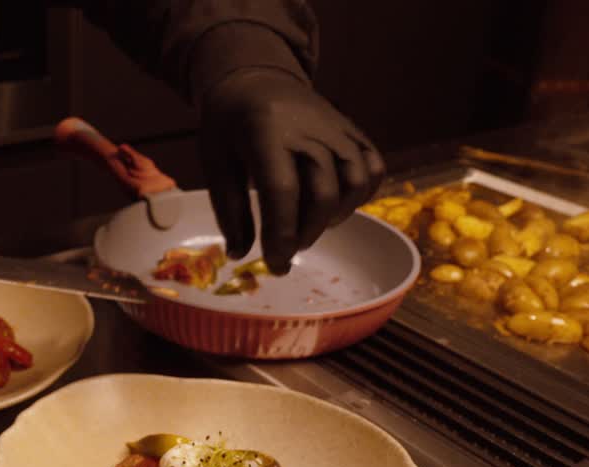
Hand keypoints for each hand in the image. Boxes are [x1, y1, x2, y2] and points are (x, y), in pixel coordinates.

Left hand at [198, 69, 384, 274]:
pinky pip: (373, 168)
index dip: (281, 234)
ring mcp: (336, 128)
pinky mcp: (353, 131)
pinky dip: (361, 195)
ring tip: (308, 226)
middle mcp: (308, 128)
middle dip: (305, 234)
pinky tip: (335, 206)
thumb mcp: (215, 164)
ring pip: (354, 183)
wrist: (254, 80)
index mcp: (265, 133)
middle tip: (286, 250)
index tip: (275, 264)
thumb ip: (230, 211)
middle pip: (322, 193)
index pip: (282, 191)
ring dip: (335, 217)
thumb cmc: (229, 127)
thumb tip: (240, 256)